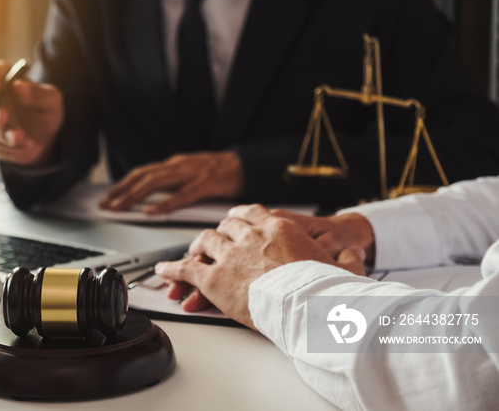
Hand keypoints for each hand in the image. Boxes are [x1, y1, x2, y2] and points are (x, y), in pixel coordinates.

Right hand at [0, 59, 63, 165]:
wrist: (42, 137)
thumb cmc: (45, 110)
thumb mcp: (51, 101)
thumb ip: (38, 94)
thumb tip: (19, 86)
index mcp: (2, 76)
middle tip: (2, 118)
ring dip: (0, 131)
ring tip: (20, 137)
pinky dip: (6, 144)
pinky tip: (23, 144)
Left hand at [99, 151, 243, 213]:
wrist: (248, 166)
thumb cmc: (219, 175)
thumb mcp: (190, 176)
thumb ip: (172, 186)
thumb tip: (148, 201)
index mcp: (175, 165)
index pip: (142, 173)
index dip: (122, 185)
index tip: (107, 198)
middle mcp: (179, 166)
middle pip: (143, 176)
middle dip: (122, 191)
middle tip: (106, 205)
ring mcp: (192, 173)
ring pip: (156, 182)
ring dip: (134, 195)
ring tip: (120, 207)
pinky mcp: (207, 183)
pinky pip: (182, 194)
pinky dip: (164, 203)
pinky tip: (152, 211)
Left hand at [154, 205, 367, 327]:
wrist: (311, 305)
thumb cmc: (326, 289)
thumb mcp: (343, 267)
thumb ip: (345, 259)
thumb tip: (356, 255)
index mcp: (278, 227)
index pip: (250, 213)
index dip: (238, 218)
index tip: (234, 222)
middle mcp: (250, 235)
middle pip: (224, 227)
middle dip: (216, 236)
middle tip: (210, 245)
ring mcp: (229, 255)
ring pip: (204, 242)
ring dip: (196, 249)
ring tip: (189, 256)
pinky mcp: (214, 278)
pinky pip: (186, 268)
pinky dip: (172, 269)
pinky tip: (163, 272)